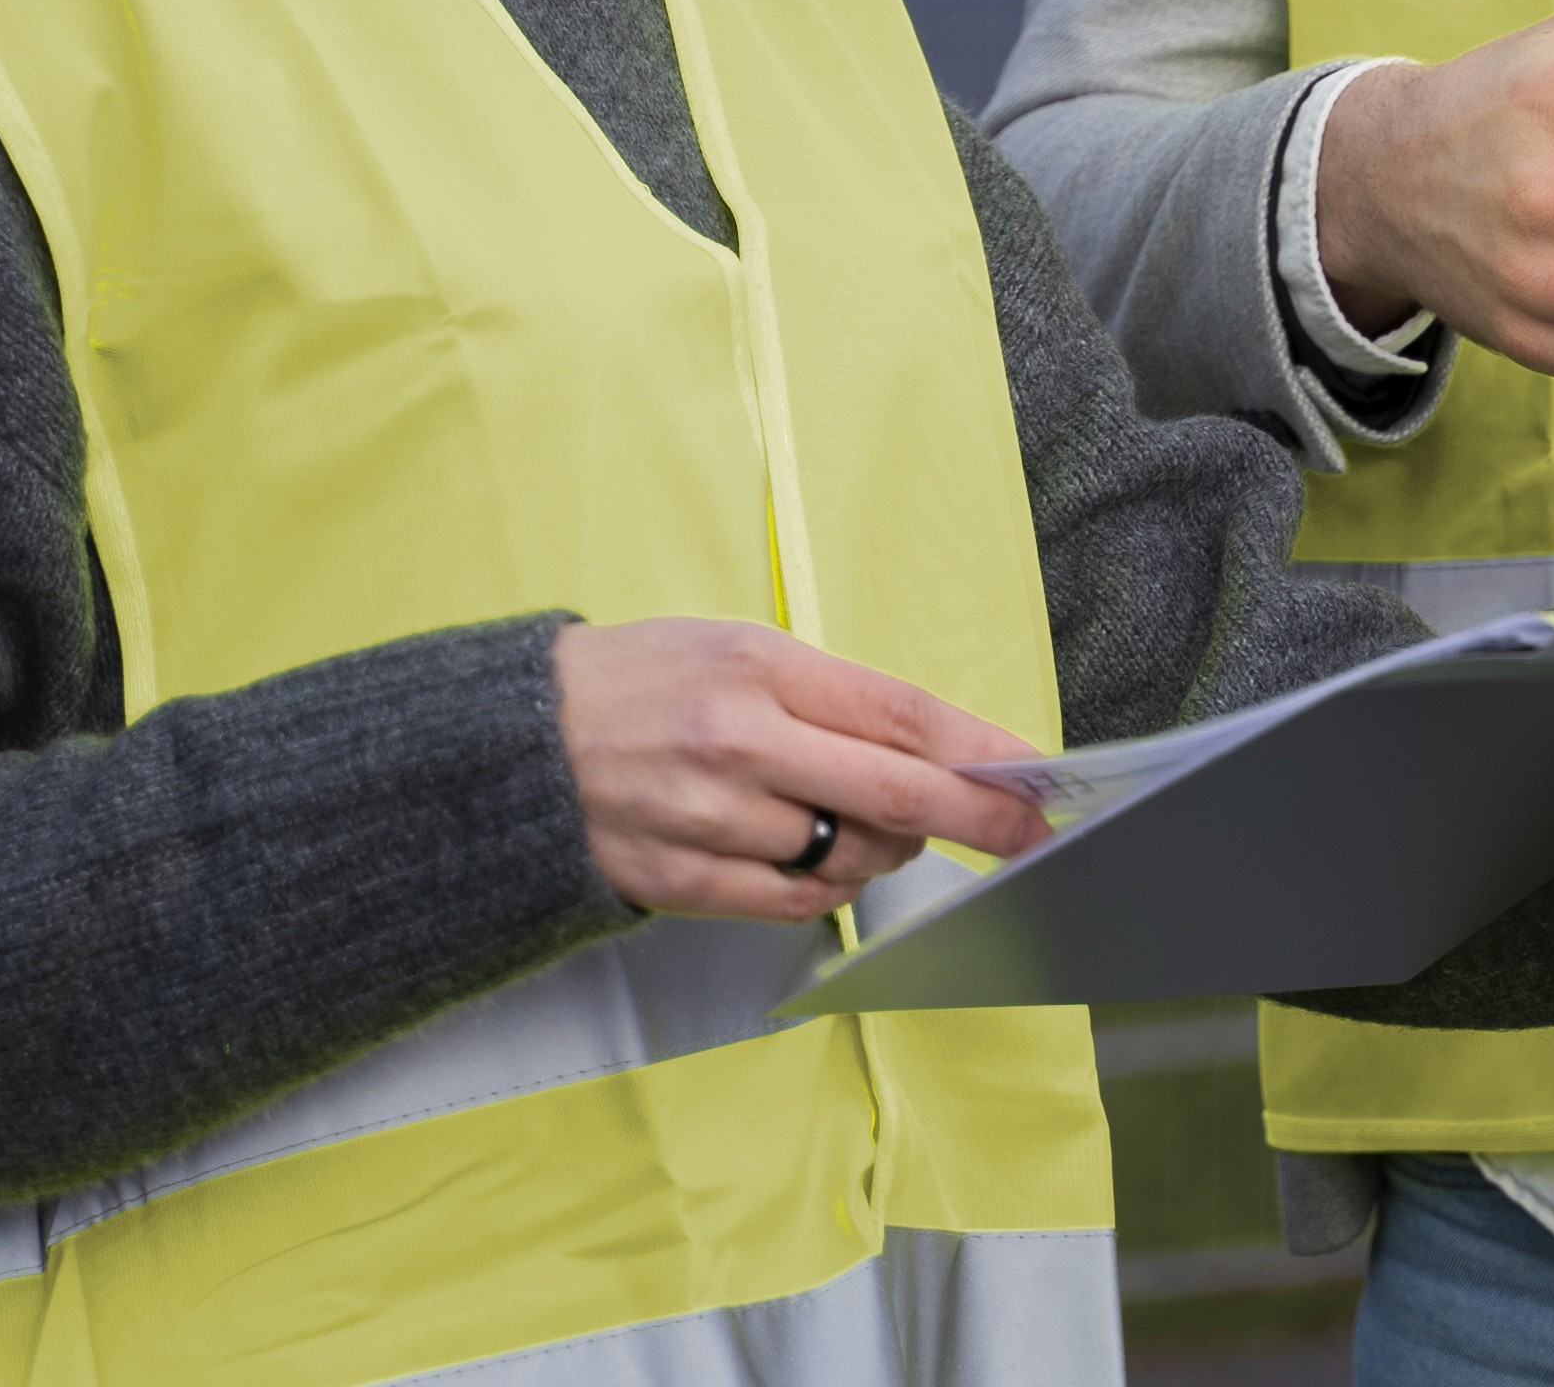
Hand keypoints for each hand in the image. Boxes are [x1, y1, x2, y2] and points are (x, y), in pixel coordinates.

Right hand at [552, 618, 1048, 919]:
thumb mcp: (740, 651)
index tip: (1034, 774)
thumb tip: (936, 752)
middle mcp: (740, 743)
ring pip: (848, 857)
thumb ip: (834, 698)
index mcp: (762, 669)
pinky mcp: (678, 880)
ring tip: (868, 825)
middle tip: (1026, 834)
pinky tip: (821, 861)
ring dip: (885, 850)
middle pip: (895, 793)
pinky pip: (795, 903)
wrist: (518, 741)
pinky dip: (829, 888)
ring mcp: (708, 818)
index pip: (903, 715)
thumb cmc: (642, 683)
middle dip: (978, 819)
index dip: (982, 750)